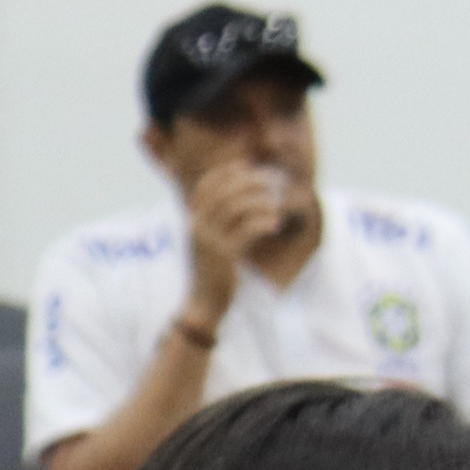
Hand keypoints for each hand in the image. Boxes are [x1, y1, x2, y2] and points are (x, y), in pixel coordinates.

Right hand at [181, 158, 294, 312]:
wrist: (204, 303)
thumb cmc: (212, 273)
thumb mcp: (208, 244)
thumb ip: (215, 223)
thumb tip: (233, 203)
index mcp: (192, 220)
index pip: (207, 186)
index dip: (226, 172)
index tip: (246, 166)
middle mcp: (197, 225)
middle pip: (224, 192)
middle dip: (249, 182)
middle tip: (271, 182)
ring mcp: (209, 239)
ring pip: (236, 208)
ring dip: (260, 201)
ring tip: (278, 203)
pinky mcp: (224, 255)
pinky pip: (246, 230)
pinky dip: (262, 222)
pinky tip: (276, 223)